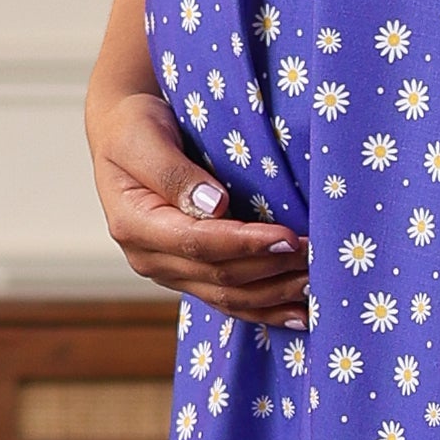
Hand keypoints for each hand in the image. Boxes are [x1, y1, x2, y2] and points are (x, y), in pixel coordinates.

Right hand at [90, 73, 306, 326]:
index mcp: (134, 225)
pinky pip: (227, 300)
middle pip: (219, 276)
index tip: (288, 237)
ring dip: (274, 294)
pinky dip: (264, 309)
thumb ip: (173, 172)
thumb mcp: (142, 136)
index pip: (198, 243)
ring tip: (315, 285)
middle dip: (271, 268)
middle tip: (316, 255)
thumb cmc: (133, 126)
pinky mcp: (187, 274)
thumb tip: (215, 205)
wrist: (123, 133)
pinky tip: (297, 313)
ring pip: (227, 296)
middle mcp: (148, 257)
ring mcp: (168, 271)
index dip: (246, 244)